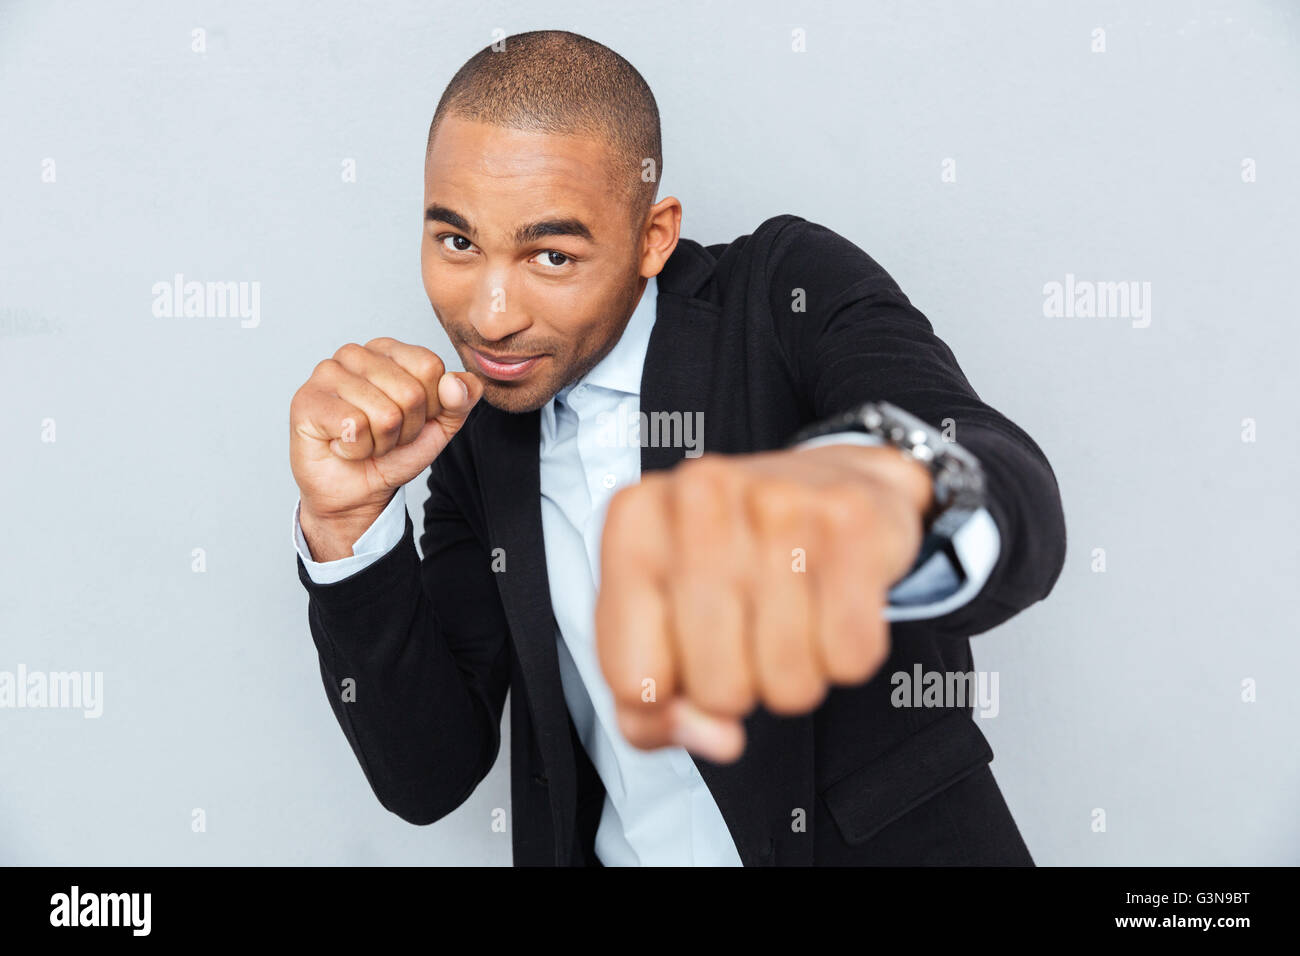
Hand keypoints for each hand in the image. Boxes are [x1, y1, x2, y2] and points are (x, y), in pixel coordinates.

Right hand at [290, 337, 482, 556]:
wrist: (357, 493)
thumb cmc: (392, 453)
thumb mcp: (440, 427)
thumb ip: (460, 401)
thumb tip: (456, 382)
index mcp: (388, 349)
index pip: (430, 367)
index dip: (430, 407)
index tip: (409, 420)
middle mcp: (356, 353)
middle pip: (411, 393)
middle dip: (405, 429)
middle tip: (383, 435)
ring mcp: (326, 372)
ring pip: (385, 413)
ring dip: (381, 442)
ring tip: (364, 440)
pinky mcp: (306, 400)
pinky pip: (355, 427)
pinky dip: (357, 449)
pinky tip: (342, 445)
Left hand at [595, 443, 932, 762]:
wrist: (830, 480)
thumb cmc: (732, 556)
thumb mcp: (661, 621)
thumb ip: (651, 708)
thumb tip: (717, 739)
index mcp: (633, 522)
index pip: (634, 681)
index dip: (669, 700)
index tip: (684, 664)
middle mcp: (699, 497)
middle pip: (718, 688)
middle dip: (741, 687)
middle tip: (749, 633)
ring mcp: (777, 502)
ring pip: (788, 680)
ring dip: (796, 673)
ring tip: (791, 614)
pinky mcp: (849, 520)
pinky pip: (850, 655)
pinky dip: (847, 652)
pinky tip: (832, 601)